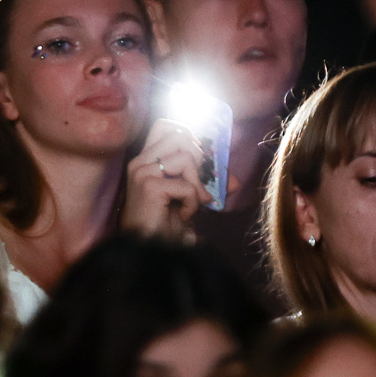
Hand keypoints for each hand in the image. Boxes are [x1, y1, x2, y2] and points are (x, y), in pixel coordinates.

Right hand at [121, 120, 214, 239]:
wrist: (149, 251)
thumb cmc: (165, 225)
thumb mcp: (189, 198)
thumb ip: (208, 183)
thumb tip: (235, 181)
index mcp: (145, 159)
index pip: (166, 125)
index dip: (188, 135)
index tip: (199, 159)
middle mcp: (140, 161)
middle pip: (180, 136)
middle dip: (198, 160)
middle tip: (198, 185)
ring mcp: (142, 172)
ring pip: (186, 158)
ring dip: (197, 184)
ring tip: (191, 203)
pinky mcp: (149, 186)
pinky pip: (187, 185)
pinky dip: (193, 203)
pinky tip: (182, 215)